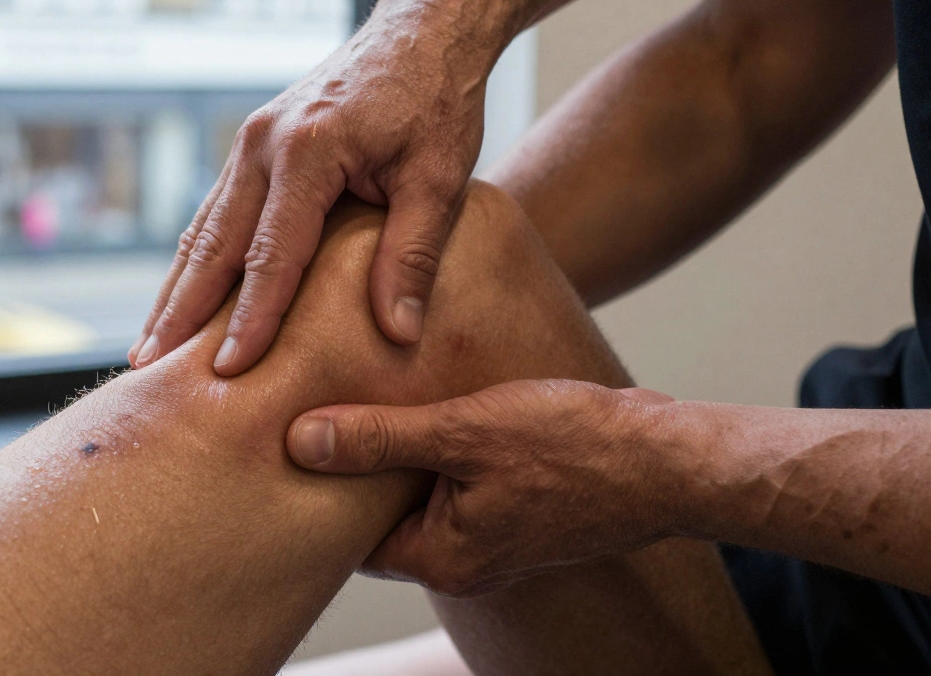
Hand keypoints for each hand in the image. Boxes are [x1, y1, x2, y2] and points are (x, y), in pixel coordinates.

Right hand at [129, 0, 501, 375]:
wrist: (420, 32)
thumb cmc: (436, 100)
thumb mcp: (439, 179)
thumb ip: (413, 256)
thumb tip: (399, 332)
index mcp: (307, 151)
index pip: (270, 255)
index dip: (250, 318)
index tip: (228, 371)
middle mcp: (263, 144)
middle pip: (213, 244)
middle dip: (180, 311)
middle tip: (148, 369)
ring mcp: (251, 142)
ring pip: (203, 228)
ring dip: (176, 289)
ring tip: (149, 345)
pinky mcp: (254, 147)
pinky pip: (216, 212)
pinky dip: (196, 259)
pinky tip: (183, 296)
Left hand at [286, 380, 696, 596]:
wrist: (669, 460)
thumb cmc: (576, 448)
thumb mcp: (465, 431)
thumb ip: (382, 437)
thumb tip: (303, 441)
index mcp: (443, 557)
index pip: (351, 536)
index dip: (320, 489)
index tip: (291, 444)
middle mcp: (464, 559)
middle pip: (383, 516)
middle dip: (357, 468)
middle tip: (320, 413)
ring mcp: (494, 537)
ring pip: (421, 496)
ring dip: (401, 453)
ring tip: (368, 399)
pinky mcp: (517, 510)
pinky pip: (458, 483)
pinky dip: (439, 451)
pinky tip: (429, 406)